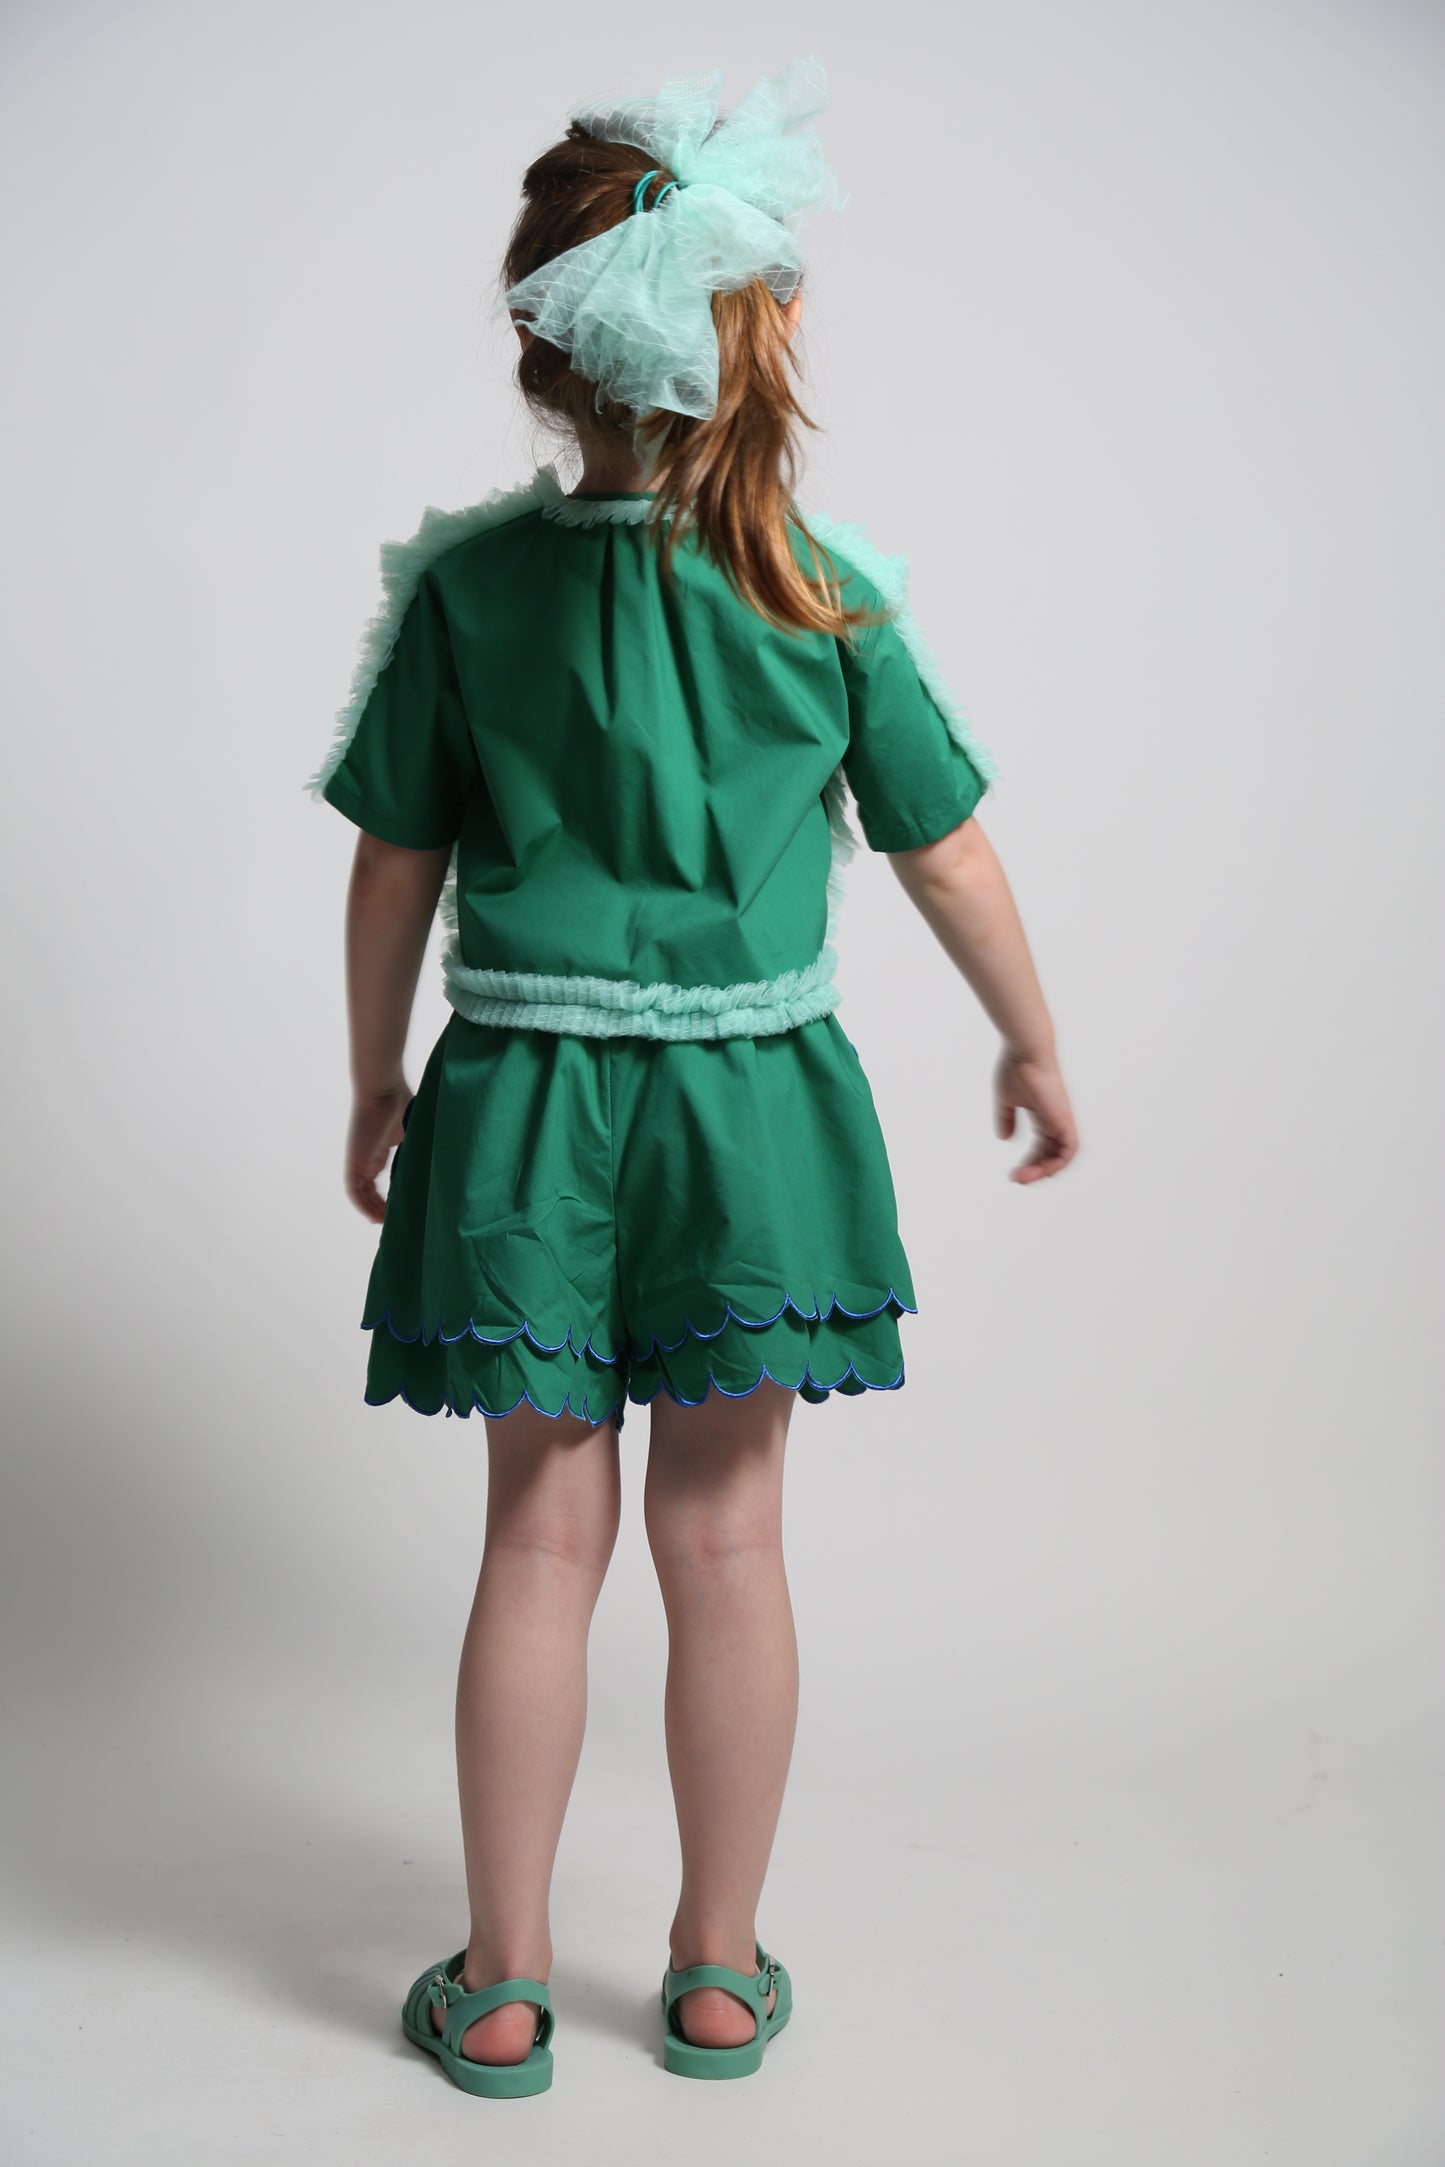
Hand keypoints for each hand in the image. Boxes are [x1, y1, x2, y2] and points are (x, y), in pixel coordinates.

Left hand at [345, 1083, 411, 1222]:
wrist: (382, 1088)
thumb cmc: (400, 1100)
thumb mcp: (414, 1130)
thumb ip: (421, 1144)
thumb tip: (446, 1156)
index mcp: (380, 1149)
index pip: (379, 1178)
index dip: (386, 1194)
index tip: (398, 1207)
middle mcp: (367, 1157)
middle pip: (369, 1189)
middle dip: (379, 1206)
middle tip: (393, 1221)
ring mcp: (359, 1160)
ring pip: (361, 1193)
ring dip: (371, 1209)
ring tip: (385, 1223)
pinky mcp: (354, 1162)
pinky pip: (354, 1191)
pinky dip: (362, 1205)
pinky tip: (373, 1217)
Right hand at [994, 1046, 1078, 1183]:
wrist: (1026, 1051)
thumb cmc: (1016, 1068)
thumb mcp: (1006, 1099)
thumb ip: (1006, 1119)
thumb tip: (1005, 1139)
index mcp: (1043, 1114)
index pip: (1042, 1146)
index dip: (1031, 1162)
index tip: (1014, 1173)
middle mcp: (1056, 1119)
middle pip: (1052, 1154)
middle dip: (1036, 1170)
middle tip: (1017, 1179)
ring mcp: (1062, 1119)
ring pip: (1063, 1155)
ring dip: (1046, 1170)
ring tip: (1025, 1178)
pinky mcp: (1064, 1119)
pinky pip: (1070, 1149)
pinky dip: (1060, 1162)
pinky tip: (1042, 1170)